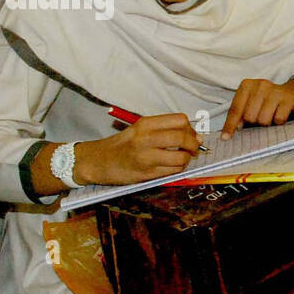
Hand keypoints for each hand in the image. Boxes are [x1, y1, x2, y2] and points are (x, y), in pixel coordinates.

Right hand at [75, 114, 200, 184]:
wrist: (99, 161)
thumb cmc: (122, 144)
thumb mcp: (140, 129)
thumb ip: (164, 129)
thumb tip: (195, 135)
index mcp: (145, 124)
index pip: (180, 120)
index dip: (191, 129)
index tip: (191, 134)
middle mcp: (146, 138)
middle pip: (183, 137)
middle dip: (194, 145)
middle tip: (193, 148)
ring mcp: (146, 157)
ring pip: (181, 157)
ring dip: (186, 159)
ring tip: (181, 159)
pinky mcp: (147, 173)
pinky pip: (173, 171)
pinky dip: (178, 169)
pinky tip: (171, 166)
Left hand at [220, 78, 293, 137]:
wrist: (292, 92)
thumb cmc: (268, 100)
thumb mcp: (251, 101)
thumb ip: (241, 113)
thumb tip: (234, 129)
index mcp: (247, 85)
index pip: (235, 109)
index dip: (230, 125)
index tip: (226, 137)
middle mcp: (260, 86)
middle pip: (249, 117)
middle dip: (254, 122)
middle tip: (260, 118)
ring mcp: (274, 91)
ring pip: (263, 120)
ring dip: (267, 123)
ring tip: (271, 116)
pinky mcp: (288, 99)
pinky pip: (278, 119)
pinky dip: (278, 122)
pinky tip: (279, 114)